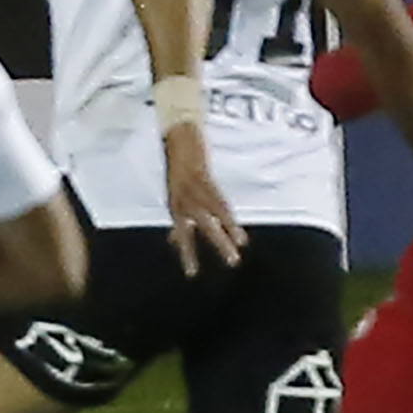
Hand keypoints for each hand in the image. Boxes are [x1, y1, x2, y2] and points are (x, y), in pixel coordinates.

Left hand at [161, 125, 246, 276]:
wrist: (179, 138)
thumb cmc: (178, 169)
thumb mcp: (174, 196)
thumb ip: (177, 219)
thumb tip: (173, 240)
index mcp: (176, 206)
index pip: (182, 235)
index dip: (187, 254)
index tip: (193, 274)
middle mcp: (183, 200)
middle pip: (200, 227)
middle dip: (214, 245)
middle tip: (231, 262)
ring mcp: (194, 189)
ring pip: (211, 216)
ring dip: (227, 233)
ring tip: (240, 248)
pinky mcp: (204, 178)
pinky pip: (218, 200)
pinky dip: (228, 214)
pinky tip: (238, 225)